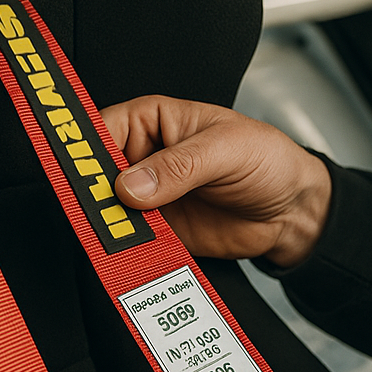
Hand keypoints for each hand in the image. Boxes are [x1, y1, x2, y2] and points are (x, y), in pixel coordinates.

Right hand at [101, 95, 330, 267]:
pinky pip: (128, 242)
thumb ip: (179, 166)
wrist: (293, 211)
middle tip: (100, 208)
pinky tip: (134, 250)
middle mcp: (143, 157)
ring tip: (121, 232)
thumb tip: (132, 185)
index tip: (78, 171)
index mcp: (154, 120)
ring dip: (107, 225)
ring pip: (106, 211)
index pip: (102, 127)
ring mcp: (146, 197)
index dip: (84, 148)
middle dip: (92, 192)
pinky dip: (125, 250)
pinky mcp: (155, 232)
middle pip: (95, 173)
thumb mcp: (227, 150)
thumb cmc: (268, 161)